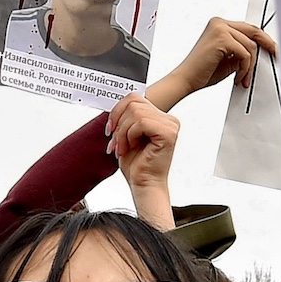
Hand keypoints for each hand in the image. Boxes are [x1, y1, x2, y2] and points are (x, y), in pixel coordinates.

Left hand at [107, 94, 179, 229]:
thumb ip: (126, 116)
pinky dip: (130, 135)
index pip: (134, 98)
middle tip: (116, 142)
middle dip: (119, 123)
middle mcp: (168, 119)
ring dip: (123, 132)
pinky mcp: (168, 133)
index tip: (110, 129)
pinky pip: (142, 122)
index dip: (117, 111)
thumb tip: (116, 104)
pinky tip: (132, 147)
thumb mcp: (126, 134)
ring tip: (124, 147)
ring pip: (136, 112)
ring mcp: (170, 125)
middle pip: (133, 102)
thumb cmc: (136, 164)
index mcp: (159, 117)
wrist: (143, 184)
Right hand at [146, 17, 277, 111]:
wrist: (186, 80)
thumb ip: (242, 52)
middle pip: (253, 31)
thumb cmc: (204, 72)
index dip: (263, 39)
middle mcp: (220, 23)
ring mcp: (220, 28)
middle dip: (267, 45)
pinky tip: (238, 78)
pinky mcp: (222, 38)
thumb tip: (262, 52)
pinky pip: (245, 54)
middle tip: (277, 56)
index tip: (274, 49)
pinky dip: (245, 69)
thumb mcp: (229, 59)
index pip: (248, 29)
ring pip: (250, 46)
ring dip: (250, 67)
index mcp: (220, 24)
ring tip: (242, 79)